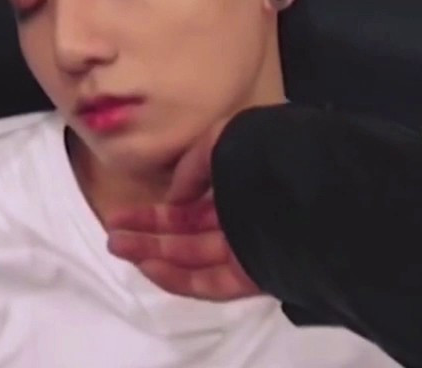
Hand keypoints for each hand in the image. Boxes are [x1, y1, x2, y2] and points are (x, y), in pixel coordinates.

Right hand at [104, 120, 260, 300]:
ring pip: (193, 257)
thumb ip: (194, 165)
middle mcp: (245, 214)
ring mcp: (248, 247)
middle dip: (148, 233)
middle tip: (113, 233)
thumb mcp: (225, 139)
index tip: (125, 212)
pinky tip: (148, 266)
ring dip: (154, 253)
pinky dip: (177, 277)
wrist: (309, 186)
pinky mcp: (252, 275)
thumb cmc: (269, 154)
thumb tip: (174, 195)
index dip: (159, 208)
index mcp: (243, 181)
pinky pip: (210, 282)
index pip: (196, 200)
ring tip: (117, 246)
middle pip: (188, 231)